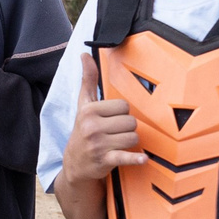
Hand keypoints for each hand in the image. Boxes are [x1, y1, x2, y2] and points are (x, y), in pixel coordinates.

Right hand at [60, 52, 144, 183]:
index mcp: (88, 111)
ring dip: (129, 142)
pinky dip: (135, 159)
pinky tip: (143, 159)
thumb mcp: (83, 105)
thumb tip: (84, 54)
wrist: (75, 164)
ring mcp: (98, 144)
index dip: (121, 113)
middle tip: (115, 133)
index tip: (111, 119)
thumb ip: (88, 80)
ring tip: (117, 144)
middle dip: (127, 128)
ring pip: (133, 137)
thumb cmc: (83, 130)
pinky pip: (126, 156)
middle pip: (130, 122)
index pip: (123, 106)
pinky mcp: (105, 160)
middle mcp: (92, 126)